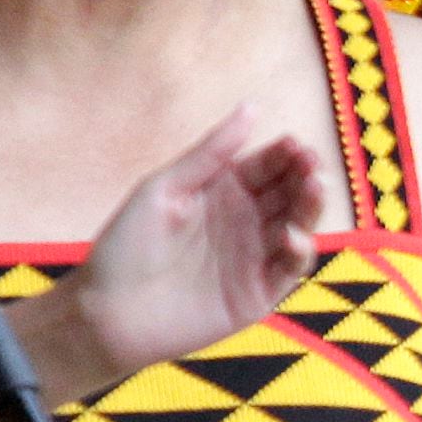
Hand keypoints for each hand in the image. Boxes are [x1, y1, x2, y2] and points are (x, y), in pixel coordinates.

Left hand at [21, 108, 329, 399]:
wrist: (107, 314)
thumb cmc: (126, 247)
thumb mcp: (164, 188)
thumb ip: (210, 153)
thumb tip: (252, 107)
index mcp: (222, 191)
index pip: (268, 165)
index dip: (285, 153)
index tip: (294, 145)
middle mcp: (244, 221)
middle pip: (290, 192)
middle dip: (306, 176)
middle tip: (311, 165)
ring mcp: (254, 257)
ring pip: (299, 225)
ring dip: (312, 207)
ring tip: (314, 188)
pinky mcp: (259, 293)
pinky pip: (291, 268)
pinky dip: (300, 250)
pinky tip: (290, 234)